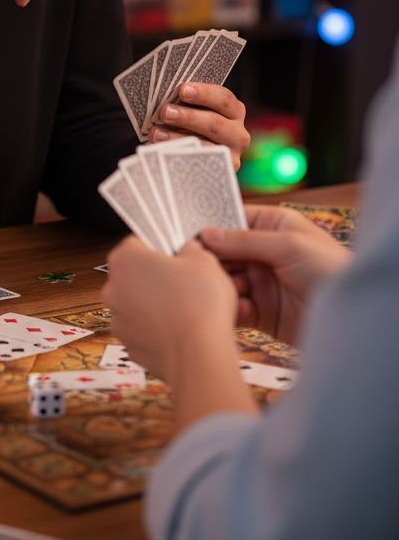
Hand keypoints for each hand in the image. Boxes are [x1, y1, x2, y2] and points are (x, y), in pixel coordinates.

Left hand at [102, 234, 237, 380]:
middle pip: (134, 276)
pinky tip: (181, 331)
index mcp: (125, 259)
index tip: (176, 257)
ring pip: (137, 305)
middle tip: (185, 284)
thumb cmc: (199, 304)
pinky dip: (158, 331)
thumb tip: (189, 252)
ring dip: (156, 305)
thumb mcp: (204, 260)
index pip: (137, 243)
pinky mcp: (129, 346)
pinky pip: (143, 331)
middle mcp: (113, 288)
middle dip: (156, 278)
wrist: (198, 355)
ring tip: (186, 311)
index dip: (160, 249)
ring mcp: (118, 320)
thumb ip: (191, 249)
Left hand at [148, 81, 249, 168]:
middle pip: (215, 123)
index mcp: (234, 111)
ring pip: (205, 146)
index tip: (182, 90)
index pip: (223, 98)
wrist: (195, 157)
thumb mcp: (195, 111)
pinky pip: (198, 164)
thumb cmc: (191, 125)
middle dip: (188, 116)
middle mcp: (238, 133)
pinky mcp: (220, 172)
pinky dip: (180, 156)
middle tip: (165, 112)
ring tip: (156, 133)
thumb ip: (187, 103)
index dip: (203, 93)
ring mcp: (231, 155)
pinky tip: (163, 151)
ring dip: (178, 138)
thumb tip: (165, 93)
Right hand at [201, 204, 351, 344]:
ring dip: (219, 285)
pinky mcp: (261, 311)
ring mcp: (261, 282)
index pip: (234, 221)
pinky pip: (234, 307)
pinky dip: (229, 308)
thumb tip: (208, 234)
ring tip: (216, 289)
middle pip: (225, 252)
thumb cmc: (332, 270)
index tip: (189, 233)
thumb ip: (245, 240)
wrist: (350, 318)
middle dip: (211, 259)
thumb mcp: (288, 245)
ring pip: (226, 280)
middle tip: (194, 265)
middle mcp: (265, 253)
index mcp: (273, 227)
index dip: (212, 227)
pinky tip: (230, 309)